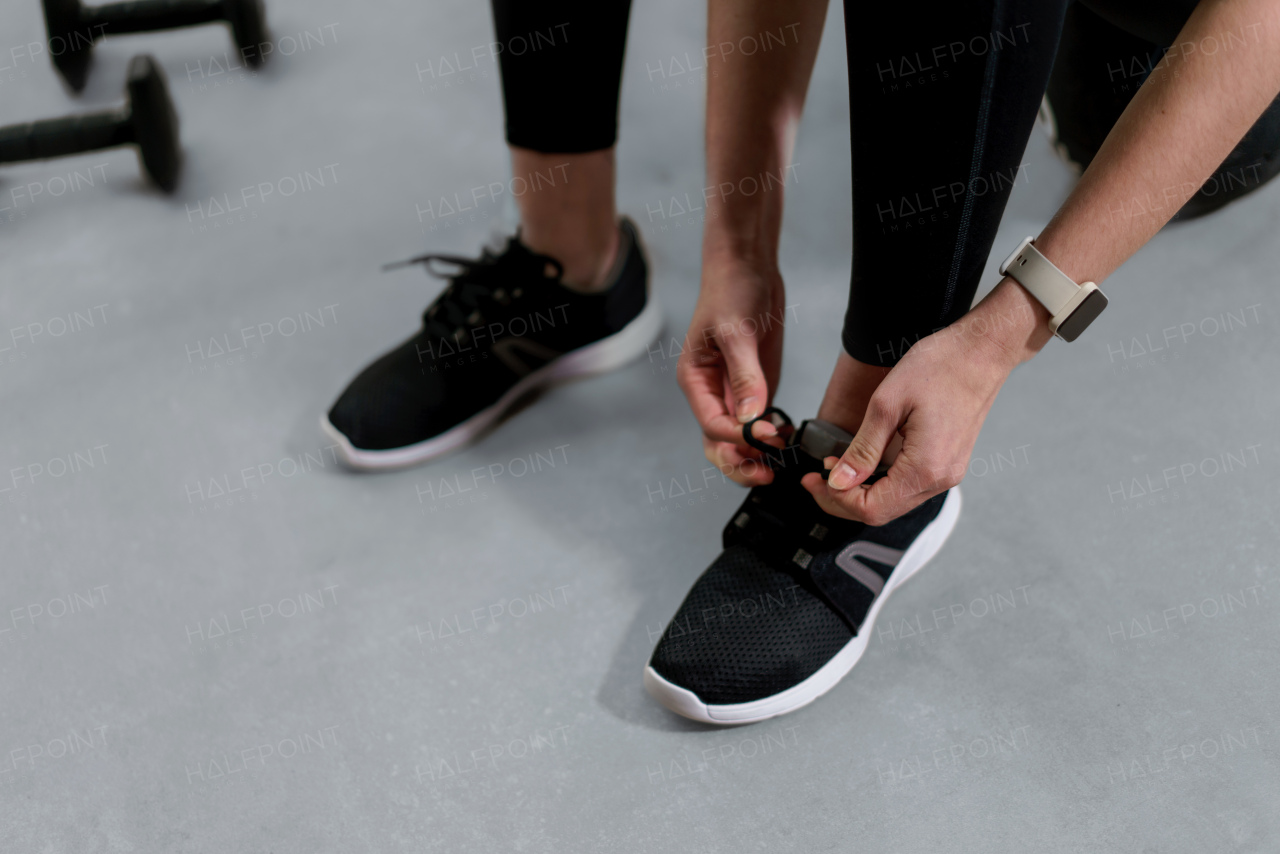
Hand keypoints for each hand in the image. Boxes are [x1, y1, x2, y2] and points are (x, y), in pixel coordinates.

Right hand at [677, 254, 787, 485]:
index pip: (712, 424)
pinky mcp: (754, 387)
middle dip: (739, 463)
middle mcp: (710, 392)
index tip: (765, 434)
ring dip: (755, 456)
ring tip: (778, 466)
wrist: (747, 266)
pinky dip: (770, 437)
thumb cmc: (731, 290)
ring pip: (737, 440)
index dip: (737, 437)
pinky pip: (758, 423)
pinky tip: (789, 442)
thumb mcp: (737, 332)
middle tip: (767, 474)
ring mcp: (733, 392)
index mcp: (694, 380)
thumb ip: (745, 376)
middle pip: (717, 444)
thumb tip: (752, 418)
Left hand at [801, 296, 1035, 524]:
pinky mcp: (947, 463)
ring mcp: (947, 473)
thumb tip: (838, 481)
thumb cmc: (940, 366)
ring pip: (894, 501)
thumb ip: (862, 450)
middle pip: (882, 511)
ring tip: (834, 468)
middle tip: (816, 478)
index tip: (815, 477)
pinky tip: (862, 465)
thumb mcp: (886, 405)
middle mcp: (940, 479)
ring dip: (861, 491)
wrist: (982, 351)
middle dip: (843, 498)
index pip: (871, 508)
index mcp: (926, 468)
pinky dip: (880, 482)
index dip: (836, 498)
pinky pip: (908, 486)